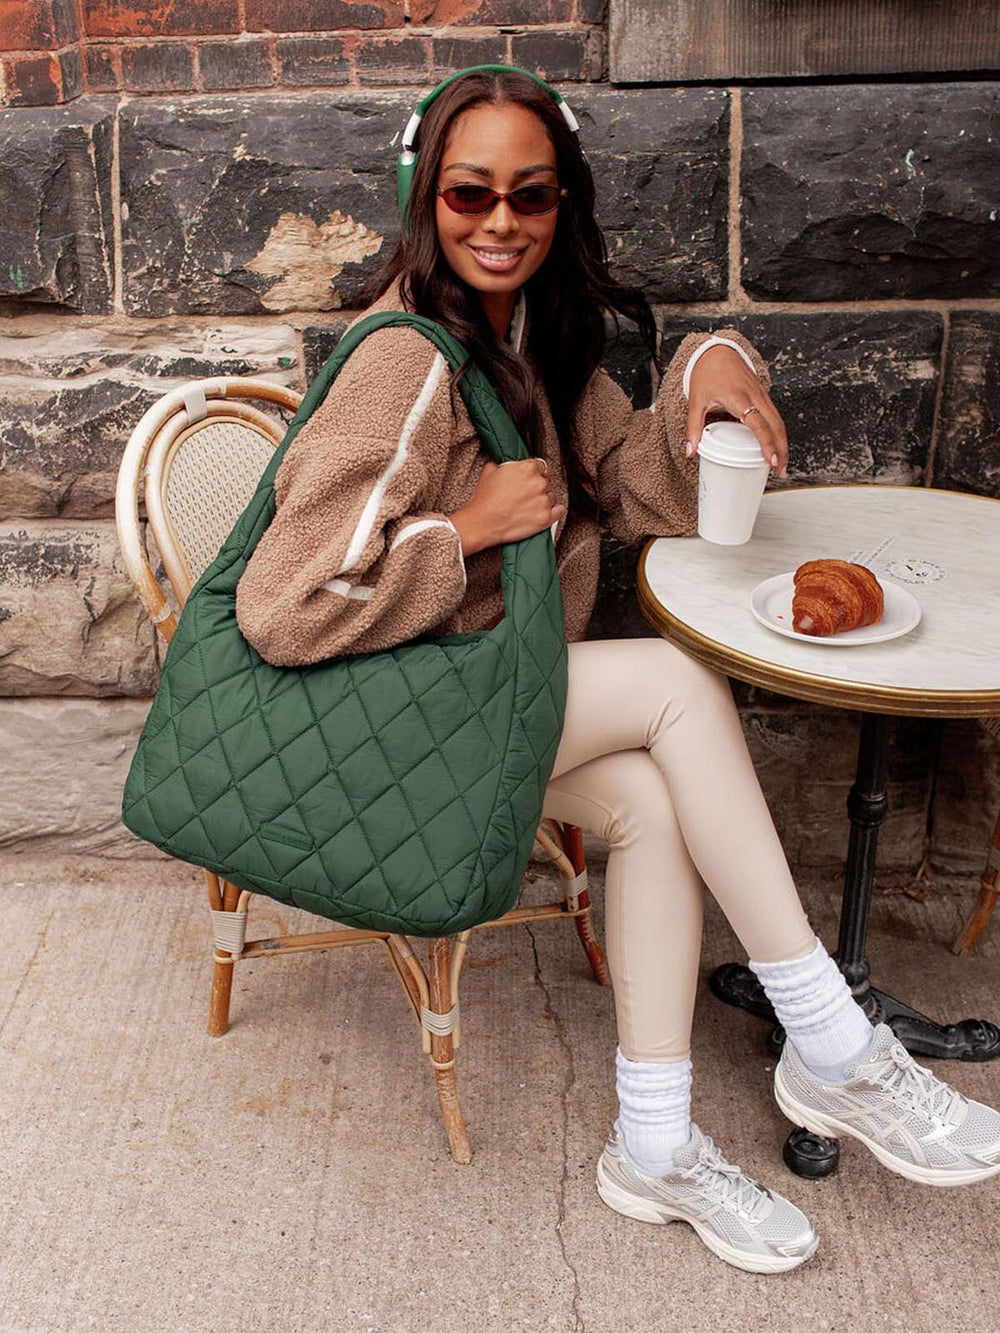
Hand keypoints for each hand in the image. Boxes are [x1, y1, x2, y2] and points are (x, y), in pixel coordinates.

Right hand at [448, 458, 565, 555]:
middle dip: (536, 488)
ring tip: (527, 507)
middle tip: (523, 495)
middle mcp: (538, 483)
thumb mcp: (490, 471)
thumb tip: (507, 466)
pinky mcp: (545, 518)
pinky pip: (559, 511)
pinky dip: (555, 512)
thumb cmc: (485, 500)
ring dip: (542, 501)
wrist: (482, 523)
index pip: (539, 466)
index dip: (533, 473)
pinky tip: (546, 512)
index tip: (529, 479)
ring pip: (550, 497)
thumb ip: (504, 465)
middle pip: (545, 482)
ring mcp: (543, 501)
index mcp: (527, 468)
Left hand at [686, 345, 788, 476]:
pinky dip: (779, 432)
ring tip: (781, 465)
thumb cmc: (706, 374)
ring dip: (783, 442)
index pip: (759, 424)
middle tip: (780, 471)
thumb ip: (693, 428)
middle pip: (776, 425)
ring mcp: (762, 394)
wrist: (716, 351)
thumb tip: (690, 452)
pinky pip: (776, 415)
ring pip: (779, 421)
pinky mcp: (763, 394)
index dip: (767, 443)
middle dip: (782, 449)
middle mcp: (755, 396)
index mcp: (738, 398)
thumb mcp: (696, 401)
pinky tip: (777, 446)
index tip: (772, 461)